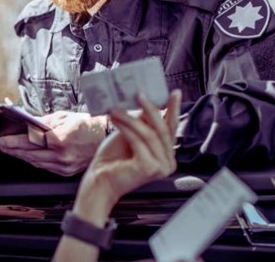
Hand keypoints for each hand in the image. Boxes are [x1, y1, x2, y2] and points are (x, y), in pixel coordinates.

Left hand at [0, 111, 106, 175]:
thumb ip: (44, 122)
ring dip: (22, 156)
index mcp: (60, 139)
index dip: (14, 142)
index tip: (3, 140)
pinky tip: (28, 157)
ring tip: (12, 151)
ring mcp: (64, 166)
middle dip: (14, 150)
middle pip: (30, 154)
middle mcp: (61, 155)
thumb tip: (29, 125)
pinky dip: (35, 161)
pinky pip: (46, 167)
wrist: (106, 137)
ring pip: (36, 162)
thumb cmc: (88, 125)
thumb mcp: (64, 117)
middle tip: (3, 145)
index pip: (30, 141)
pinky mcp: (67, 171)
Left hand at [75, 89, 181, 214]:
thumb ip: (143, 123)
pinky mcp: (149, 168)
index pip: (171, 129)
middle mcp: (168, 163)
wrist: (99, 181)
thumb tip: (150, 101)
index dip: (174, 110)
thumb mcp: (130, 135)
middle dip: (151, 109)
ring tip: (116, 108)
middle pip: (163, 130)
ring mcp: (160, 167)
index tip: (174, 92)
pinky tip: (115, 119)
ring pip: (149, 134)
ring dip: (131, 118)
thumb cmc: (113, 159)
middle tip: (140, 94)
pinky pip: (138, 140)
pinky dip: (126, 128)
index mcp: (167, 155)